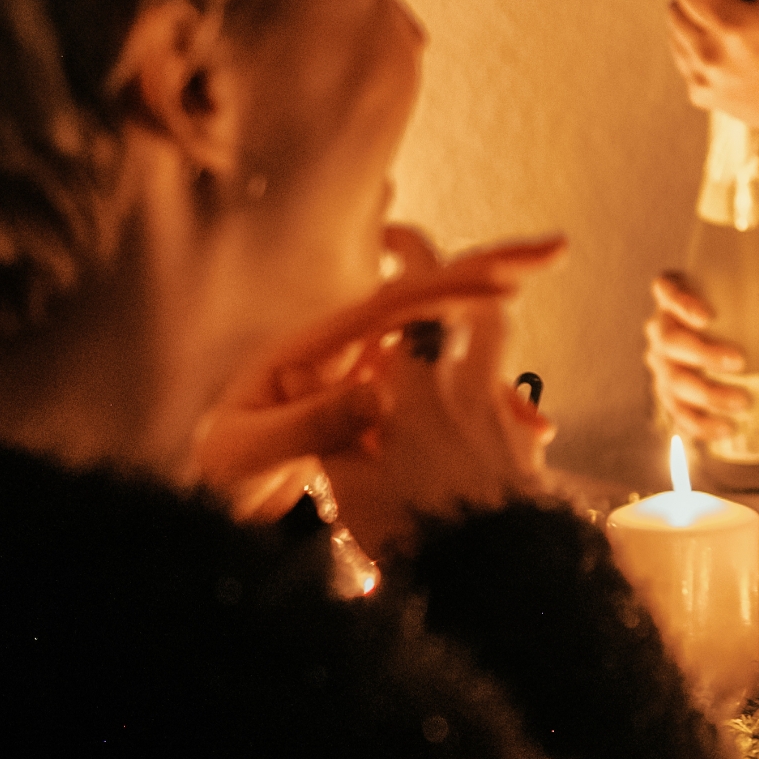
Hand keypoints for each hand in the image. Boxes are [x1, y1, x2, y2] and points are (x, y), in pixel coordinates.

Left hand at [193, 230, 562, 521]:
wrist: (204, 509)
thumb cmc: (213, 477)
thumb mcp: (248, 452)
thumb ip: (309, 423)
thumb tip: (383, 393)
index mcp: (316, 347)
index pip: (396, 302)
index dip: (456, 283)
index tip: (512, 275)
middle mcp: (345, 352)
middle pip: (429, 302)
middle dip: (489, 274)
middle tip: (555, 250)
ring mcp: (361, 381)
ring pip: (443, 356)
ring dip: (494, 371)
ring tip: (534, 426)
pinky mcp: (371, 415)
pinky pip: (433, 401)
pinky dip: (475, 415)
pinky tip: (506, 449)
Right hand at [645, 270, 749, 442]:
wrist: (732, 338)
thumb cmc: (750, 311)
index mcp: (679, 294)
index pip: (667, 290)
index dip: (680, 302)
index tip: (707, 316)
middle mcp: (662, 327)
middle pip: (669, 339)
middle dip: (702, 354)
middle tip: (739, 362)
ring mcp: (662, 363)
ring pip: (672, 380)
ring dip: (706, 395)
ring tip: (743, 404)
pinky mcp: (670, 393)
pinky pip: (677, 412)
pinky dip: (699, 424)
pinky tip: (724, 431)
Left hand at [666, 0, 758, 157]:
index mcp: (732, 24)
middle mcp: (711, 57)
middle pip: (676, 7)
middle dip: (705, 4)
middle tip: (745, 17)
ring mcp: (703, 80)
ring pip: (676, 31)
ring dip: (701, 27)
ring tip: (741, 38)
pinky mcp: (699, 95)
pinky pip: (683, 57)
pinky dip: (703, 52)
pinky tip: (735, 58)